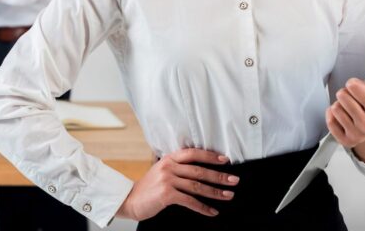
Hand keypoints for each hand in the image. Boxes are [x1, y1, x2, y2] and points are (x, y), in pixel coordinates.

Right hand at [116, 148, 237, 220]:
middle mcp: (169, 166)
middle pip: (199, 170)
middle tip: (234, 180)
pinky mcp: (167, 194)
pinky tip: (212, 211)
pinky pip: (190, 201)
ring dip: (215, 192)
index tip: (226, 160)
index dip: (210, 156)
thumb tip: (200, 168)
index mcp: (169, 158)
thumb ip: (177, 167)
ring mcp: (167, 180)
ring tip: (228, 195)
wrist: (130, 199)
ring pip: (197, 186)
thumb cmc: (149, 187)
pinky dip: (203, 207)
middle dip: (219, 176)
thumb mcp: (161, 170)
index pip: (193, 153)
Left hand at [326, 62, 364, 162]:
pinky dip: (332, 116)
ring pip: (335, 108)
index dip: (352, 84)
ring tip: (348, 108)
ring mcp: (356, 134)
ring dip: (338, 105)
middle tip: (351, 98)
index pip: (353, 86)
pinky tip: (342, 117)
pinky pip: (330, 120)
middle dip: (344, 94)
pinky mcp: (345, 140)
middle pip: (342, 96)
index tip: (356, 87)